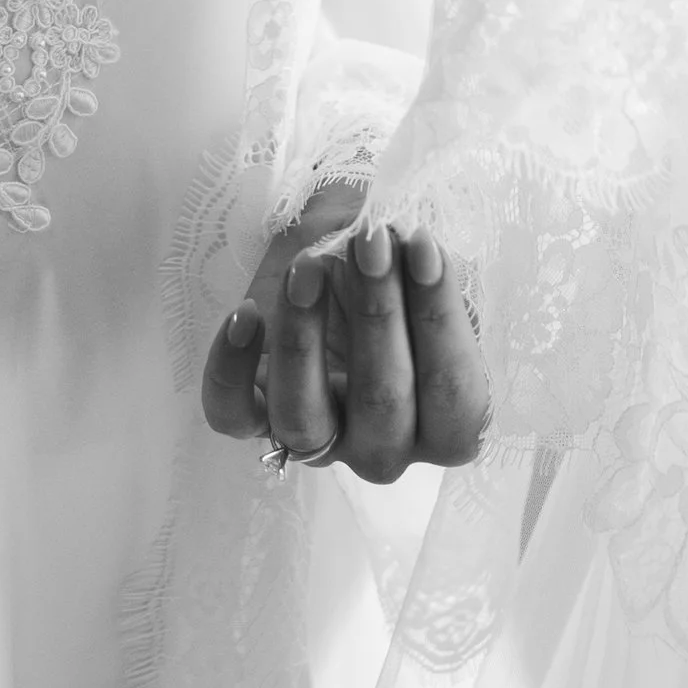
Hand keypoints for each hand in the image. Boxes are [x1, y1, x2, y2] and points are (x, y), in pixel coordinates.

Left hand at [200, 180, 492, 482]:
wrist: (330, 255)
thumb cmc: (390, 269)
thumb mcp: (414, 261)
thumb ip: (418, 263)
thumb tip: (404, 244)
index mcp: (445, 420)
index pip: (455, 398)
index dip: (441, 322)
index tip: (422, 245)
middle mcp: (384, 445)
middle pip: (384, 408)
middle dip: (379, 316)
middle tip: (369, 243)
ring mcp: (316, 438)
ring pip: (303, 419)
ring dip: (304, 341)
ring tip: (306, 270)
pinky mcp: (253, 418)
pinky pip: (232, 414)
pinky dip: (232, 369)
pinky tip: (246, 314)